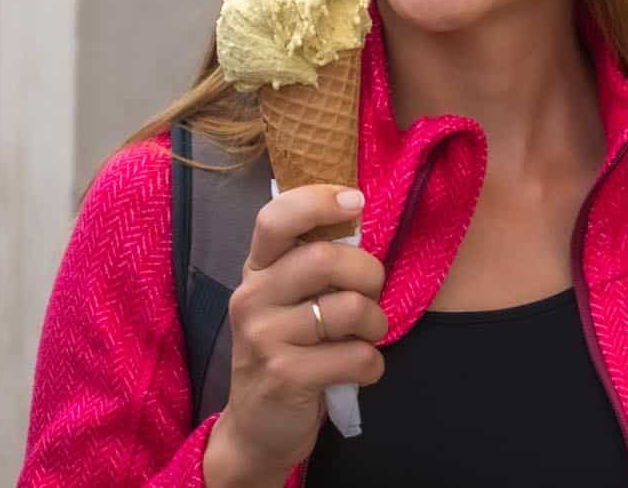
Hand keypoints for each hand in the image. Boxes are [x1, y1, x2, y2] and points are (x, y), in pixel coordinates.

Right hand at [202, 185, 385, 484]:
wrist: (256, 428)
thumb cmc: (289, 349)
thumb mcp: (289, 299)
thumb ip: (313, 259)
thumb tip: (357, 210)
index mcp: (258, 269)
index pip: (276, 217)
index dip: (319, 200)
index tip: (356, 202)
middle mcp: (253, 297)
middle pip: (326, 259)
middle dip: (369, 276)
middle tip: (369, 297)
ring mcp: (263, 338)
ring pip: (349, 308)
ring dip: (375, 324)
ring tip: (364, 338)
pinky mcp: (284, 377)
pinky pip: (356, 357)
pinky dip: (372, 365)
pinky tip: (358, 371)